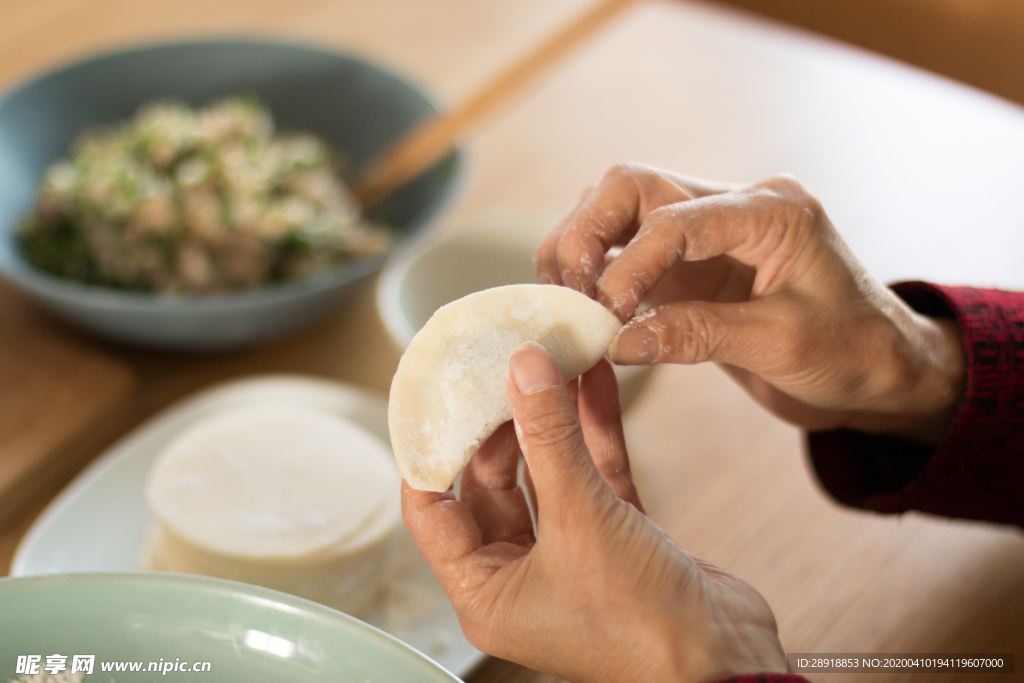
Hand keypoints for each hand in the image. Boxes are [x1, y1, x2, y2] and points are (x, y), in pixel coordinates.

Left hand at [403, 343, 787, 682]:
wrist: (727, 661)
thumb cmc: (641, 624)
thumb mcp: (581, 519)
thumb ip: (550, 437)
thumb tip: (523, 368)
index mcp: (485, 591)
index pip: (433, 509)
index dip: (431, 449)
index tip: (435, 394)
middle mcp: (521, 575)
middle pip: (492, 482)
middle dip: (503, 422)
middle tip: (506, 367)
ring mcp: (571, 556)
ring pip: (549, 473)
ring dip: (553, 420)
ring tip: (552, 360)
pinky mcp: (618, 538)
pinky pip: (595, 476)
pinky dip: (595, 432)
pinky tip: (596, 382)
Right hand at [535, 164, 965, 443]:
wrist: (879, 370)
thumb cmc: (852, 352)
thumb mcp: (781, 345)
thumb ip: (698, 335)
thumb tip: (617, 341)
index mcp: (771, 211)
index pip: (674, 218)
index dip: (630, 264)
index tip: (607, 316)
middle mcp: (734, 206)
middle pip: (632, 185)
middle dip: (587, 231)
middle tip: (568, 288)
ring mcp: (709, 231)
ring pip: (621, 209)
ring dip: (583, 246)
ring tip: (568, 299)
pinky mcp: (692, 264)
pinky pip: (629, 249)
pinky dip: (598, 270)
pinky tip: (583, 305)